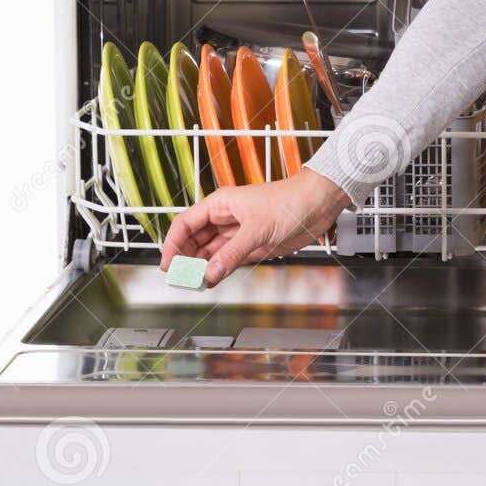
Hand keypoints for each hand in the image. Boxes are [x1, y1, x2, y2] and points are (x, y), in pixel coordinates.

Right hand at [159, 168, 351, 286]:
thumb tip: (210, 273)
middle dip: (185, 259)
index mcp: (220, 205)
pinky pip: (226, 259)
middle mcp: (225, 218)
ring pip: (209, 252)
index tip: (168, 265)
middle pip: (194, 240)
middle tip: (181, 279)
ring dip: (201, 267)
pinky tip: (212, 279)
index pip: (185, 224)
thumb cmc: (290, 202)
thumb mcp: (257, 229)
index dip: (173, 244)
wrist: (317, 204)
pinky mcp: (251, 244)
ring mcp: (237, 232)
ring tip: (194, 283)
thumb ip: (232, 253)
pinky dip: (218, 270)